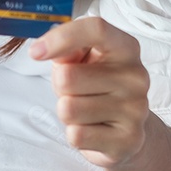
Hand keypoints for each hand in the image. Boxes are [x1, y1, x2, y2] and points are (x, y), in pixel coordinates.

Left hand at [29, 16, 151, 169]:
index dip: (60, 37)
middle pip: (68, 77)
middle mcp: (136, 76)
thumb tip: (43, 49)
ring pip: (69, 109)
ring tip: (85, 112)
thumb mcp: (82, 61)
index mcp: (126, 48)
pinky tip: (93, 129)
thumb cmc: (97, 87)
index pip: (95, 29)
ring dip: (67, 112)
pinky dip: (76, 134)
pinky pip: (77, 135)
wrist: (127, 130)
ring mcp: (135, 109)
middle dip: (60, 88)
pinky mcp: (129, 140)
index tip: (35, 52)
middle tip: (76, 93)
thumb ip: (66, 50)